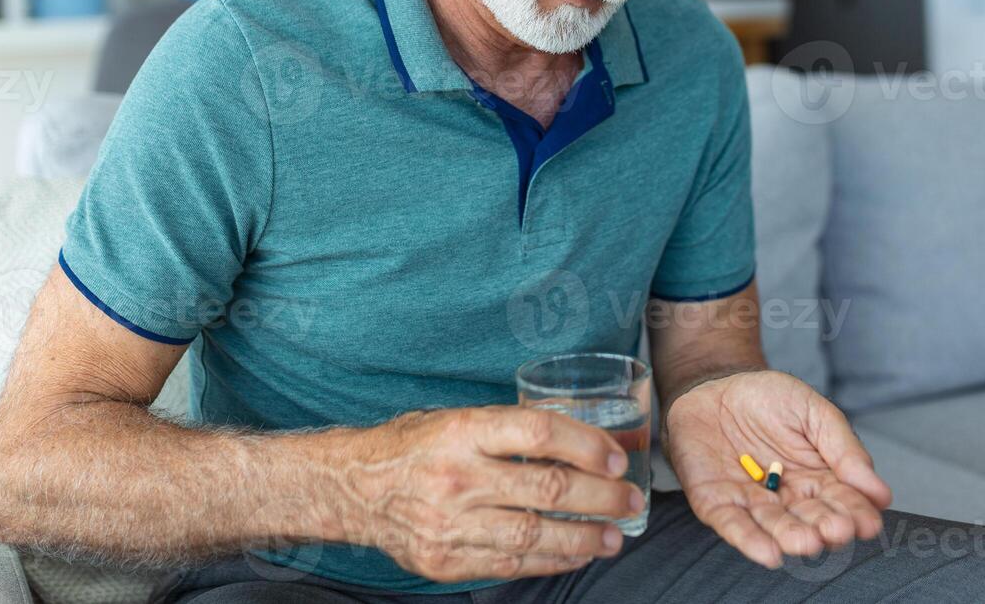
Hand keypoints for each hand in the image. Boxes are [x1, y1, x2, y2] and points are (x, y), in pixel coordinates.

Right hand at [338, 406, 645, 582]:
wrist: (353, 487)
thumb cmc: (416, 446)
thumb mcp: (457, 419)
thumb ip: (508, 431)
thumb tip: (581, 440)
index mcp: (462, 431)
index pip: (539, 432)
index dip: (586, 444)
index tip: (616, 457)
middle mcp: (457, 477)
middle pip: (547, 487)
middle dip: (601, 496)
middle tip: (630, 499)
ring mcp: (450, 523)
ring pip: (534, 534)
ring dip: (584, 538)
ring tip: (614, 536)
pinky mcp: (444, 560)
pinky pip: (510, 564)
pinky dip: (550, 560)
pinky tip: (575, 554)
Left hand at [665, 370, 892, 568]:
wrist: (715, 385)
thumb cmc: (768, 398)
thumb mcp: (813, 411)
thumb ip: (843, 448)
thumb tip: (880, 493)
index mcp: (818, 479)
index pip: (843, 501)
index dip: (857, 512)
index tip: (869, 523)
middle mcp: (788, 499)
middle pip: (811, 519)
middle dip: (825, 527)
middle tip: (837, 530)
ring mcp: (752, 503)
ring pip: (775, 527)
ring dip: (791, 537)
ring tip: (808, 542)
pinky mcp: (716, 503)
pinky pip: (732, 524)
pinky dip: (749, 540)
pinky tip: (768, 554)